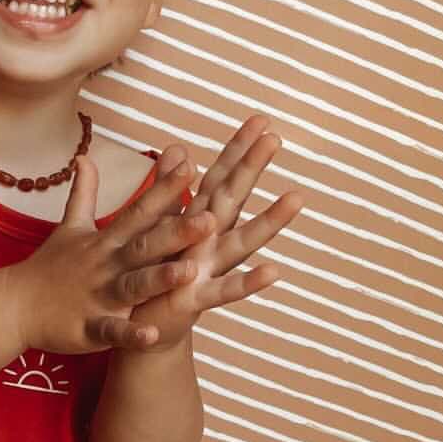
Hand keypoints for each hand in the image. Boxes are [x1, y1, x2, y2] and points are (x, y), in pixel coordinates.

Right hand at [6, 151, 212, 355]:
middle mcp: (106, 266)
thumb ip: (83, 192)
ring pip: (132, 286)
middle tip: (210, 218)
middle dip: (176, 233)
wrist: (13, 306)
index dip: (164, 188)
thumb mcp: (68, 226)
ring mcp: (97, 297)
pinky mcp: (89, 328)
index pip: (139, 209)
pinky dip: (130, 334)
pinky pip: (112, 331)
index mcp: (106, 242)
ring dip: (159, 279)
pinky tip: (152, 335)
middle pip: (144, 246)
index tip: (190, 165)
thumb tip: (85, 157)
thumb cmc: (48, 267)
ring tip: (190, 273)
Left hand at [126, 116, 306, 352]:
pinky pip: (227, 290)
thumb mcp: (158, 224)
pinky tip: (276, 272)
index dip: (237, 150)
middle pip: (233, 199)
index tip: (261, 119)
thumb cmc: (155, 271)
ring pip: (242, 241)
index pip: (219, 177)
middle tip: (277, 138)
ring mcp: (210, 269)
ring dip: (270, 220)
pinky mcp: (199, 299)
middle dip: (252, 169)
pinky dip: (250, 283)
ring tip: (298, 198)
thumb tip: (177, 147)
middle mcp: (210, 241)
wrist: (144, 323)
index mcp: (197, 220)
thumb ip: (169, 189)